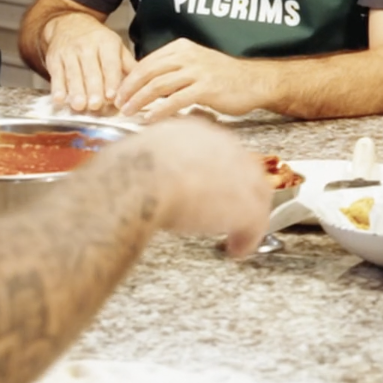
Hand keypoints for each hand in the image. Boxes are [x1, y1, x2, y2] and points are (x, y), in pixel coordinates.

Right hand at [42, 11, 133, 115]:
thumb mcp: (116, 47)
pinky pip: (56, 74)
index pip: (110, 63)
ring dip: (76, 91)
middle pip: (91, 70)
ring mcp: (69, 52)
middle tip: (96, 105)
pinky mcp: (54, 58)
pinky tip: (59, 99)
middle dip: (93, 89)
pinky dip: (57, 87)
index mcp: (106, 43)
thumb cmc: (97, 40)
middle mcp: (87, 46)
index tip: (112, 96)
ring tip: (79, 105)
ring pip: (73, 73)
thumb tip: (144, 84)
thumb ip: (128, 66)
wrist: (68, 23)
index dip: (111, 80)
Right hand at [109, 116, 271, 256]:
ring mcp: (239, 174)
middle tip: (228, 212)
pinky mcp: (245, 205)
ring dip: (246, 217)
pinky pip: (255, 223)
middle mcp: (222, 146)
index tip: (209, 187)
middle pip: (244, 170)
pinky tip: (236, 249)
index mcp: (194, 132)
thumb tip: (134, 176)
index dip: (216, 172)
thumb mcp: (134, 157)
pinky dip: (246, 239)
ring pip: (255, 195)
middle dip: (238, 192)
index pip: (217, 150)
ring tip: (237, 235)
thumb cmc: (127, 172)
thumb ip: (145, 164)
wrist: (140, 179)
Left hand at [117, 38, 268, 119]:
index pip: (147, 61)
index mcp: (182, 48)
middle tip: (117, 104)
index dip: (130, 78)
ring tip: (128, 112)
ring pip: (158, 85)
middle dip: (129, 89)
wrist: (255, 82)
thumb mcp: (196, 65)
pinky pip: (176, 100)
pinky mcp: (206, 88)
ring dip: (140, 100)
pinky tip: (150, 120)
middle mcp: (188, 56)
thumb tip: (146, 86)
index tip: (119, 92)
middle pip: (148, 72)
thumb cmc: (225, 77)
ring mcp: (197, 71)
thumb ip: (174, 71)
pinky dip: (159, 111)